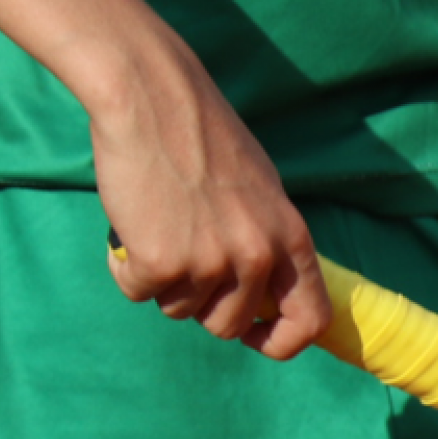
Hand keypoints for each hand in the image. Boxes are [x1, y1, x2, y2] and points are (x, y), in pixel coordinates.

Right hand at [93, 41, 329, 359]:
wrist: (152, 97)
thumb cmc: (203, 138)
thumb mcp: (261, 192)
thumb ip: (268, 242)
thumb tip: (264, 293)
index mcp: (292, 239)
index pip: (310, 321)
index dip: (281, 340)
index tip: (254, 335)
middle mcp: (258, 256)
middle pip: (229, 325)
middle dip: (201, 305)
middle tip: (182, 260)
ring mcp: (211, 262)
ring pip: (179, 310)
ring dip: (163, 280)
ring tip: (158, 225)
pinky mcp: (162, 262)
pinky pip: (139, 292)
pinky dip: (127, 268)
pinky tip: (131, 223)